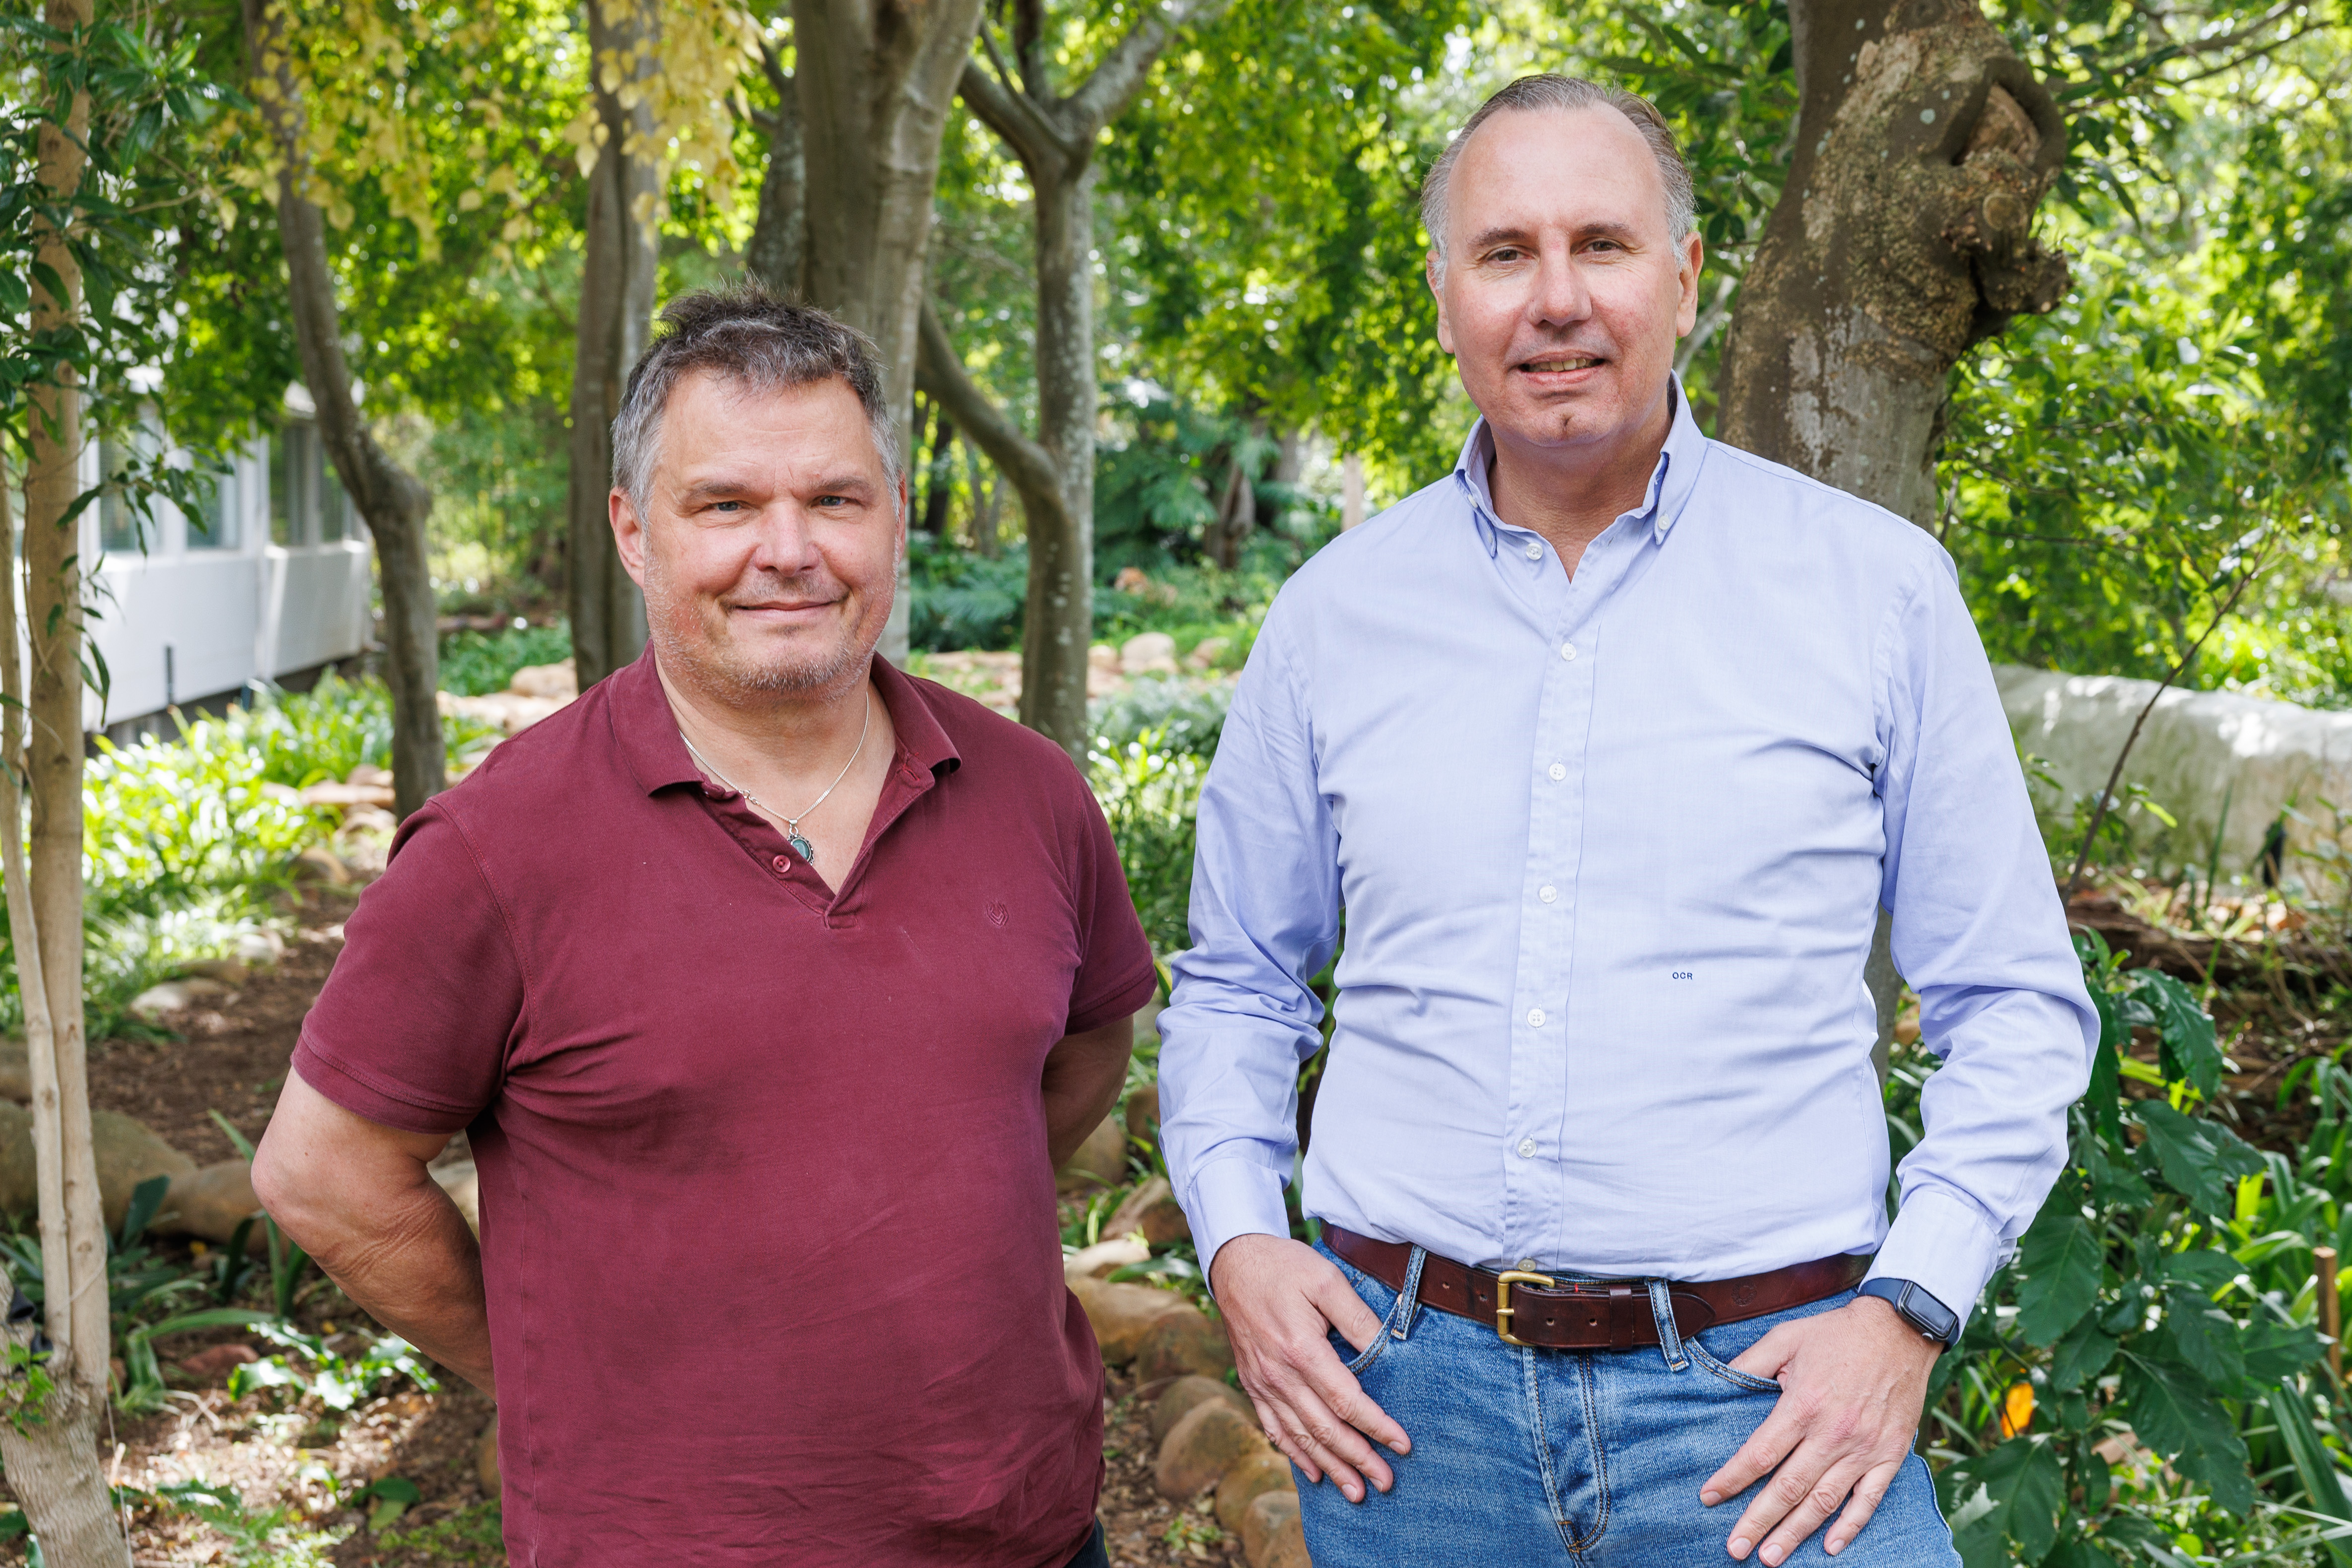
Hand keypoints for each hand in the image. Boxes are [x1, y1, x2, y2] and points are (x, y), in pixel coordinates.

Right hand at [1209, 1233, 1411, 1502]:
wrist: (1234, 1262)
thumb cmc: (1284, 1267)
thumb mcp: (1326, 1280)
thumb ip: (1357, 1317)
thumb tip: (1388, 1348)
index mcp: (1301, 1350)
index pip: (1347, 1401)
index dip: (1376, 1426)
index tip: (1402, 1445)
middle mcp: (1279, 1374)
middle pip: (1325, 1428)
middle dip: (1358, 1459)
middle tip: (1386, 1483)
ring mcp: (1262, 1382)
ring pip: (1300, 1435)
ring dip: (1329, 1466)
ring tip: (1355, 1492)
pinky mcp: (1252, 1383)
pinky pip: (1273, 1427)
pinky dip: (1294, 1453)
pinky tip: (1312, 1472)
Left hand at [1699, 1295, 1939, 1562]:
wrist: (1900, 1330)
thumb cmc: (1837, 1334)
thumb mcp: (1786, 1337)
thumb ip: (1751, 1362)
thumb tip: (1719, 1379)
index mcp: (1804, 1405)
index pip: (1760, 1453)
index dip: (1732, 1479)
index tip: (1709, 1497)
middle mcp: (1833, 1434)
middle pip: (1789, 1488)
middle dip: (1759, 1521)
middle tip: (1735, 1548)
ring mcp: (1864, 1449)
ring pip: (1825, 1502)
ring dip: (1796, 1533)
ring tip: (1771, 1557)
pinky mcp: (1890, 1456)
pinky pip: (1869, 1500)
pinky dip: (1850, 1526)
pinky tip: (1830, 1547)